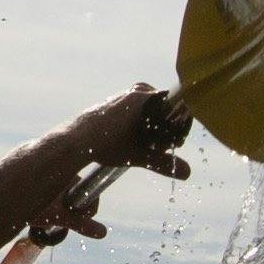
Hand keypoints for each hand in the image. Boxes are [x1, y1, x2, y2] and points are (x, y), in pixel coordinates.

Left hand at [73, 85, 191, 179]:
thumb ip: (164, 163)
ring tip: (144, 144)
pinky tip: (131, 137)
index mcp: (145, 97)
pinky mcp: (117, 99)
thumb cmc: (106, 145)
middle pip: (164, 109)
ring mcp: (126, 93)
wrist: (76, 140)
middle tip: (157, 148)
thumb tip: (188, 173)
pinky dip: (141, 122)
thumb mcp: (138, 155)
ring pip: (152, 109)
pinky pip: (139, 108)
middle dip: (165, 129)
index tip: (172, 144)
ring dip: (153, 126)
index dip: (177, 126)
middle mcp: (137, 90)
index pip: (175, 105)